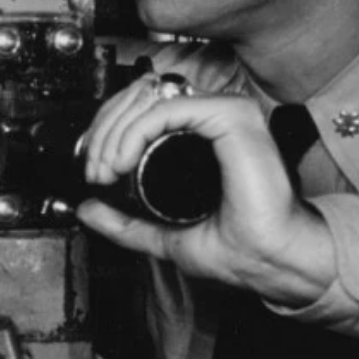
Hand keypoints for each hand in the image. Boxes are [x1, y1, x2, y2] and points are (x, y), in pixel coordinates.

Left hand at [75, 81, 337, 306]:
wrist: (270, 261)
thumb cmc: (240, 248)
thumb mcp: (165, 234)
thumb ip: (126, 222)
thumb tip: (88, 208)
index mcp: (206, 133)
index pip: (144, 108)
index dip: (107, 132)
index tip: (94, 172)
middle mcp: (217, 115)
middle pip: (140, 97)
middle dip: (103, 133)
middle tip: (95, 171)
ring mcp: (227, 112)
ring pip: (148, 100)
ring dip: (112, 134)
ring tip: (106, 170)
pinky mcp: (232, 117)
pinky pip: (166, 109)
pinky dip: (133, 133)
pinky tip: (122, 161)